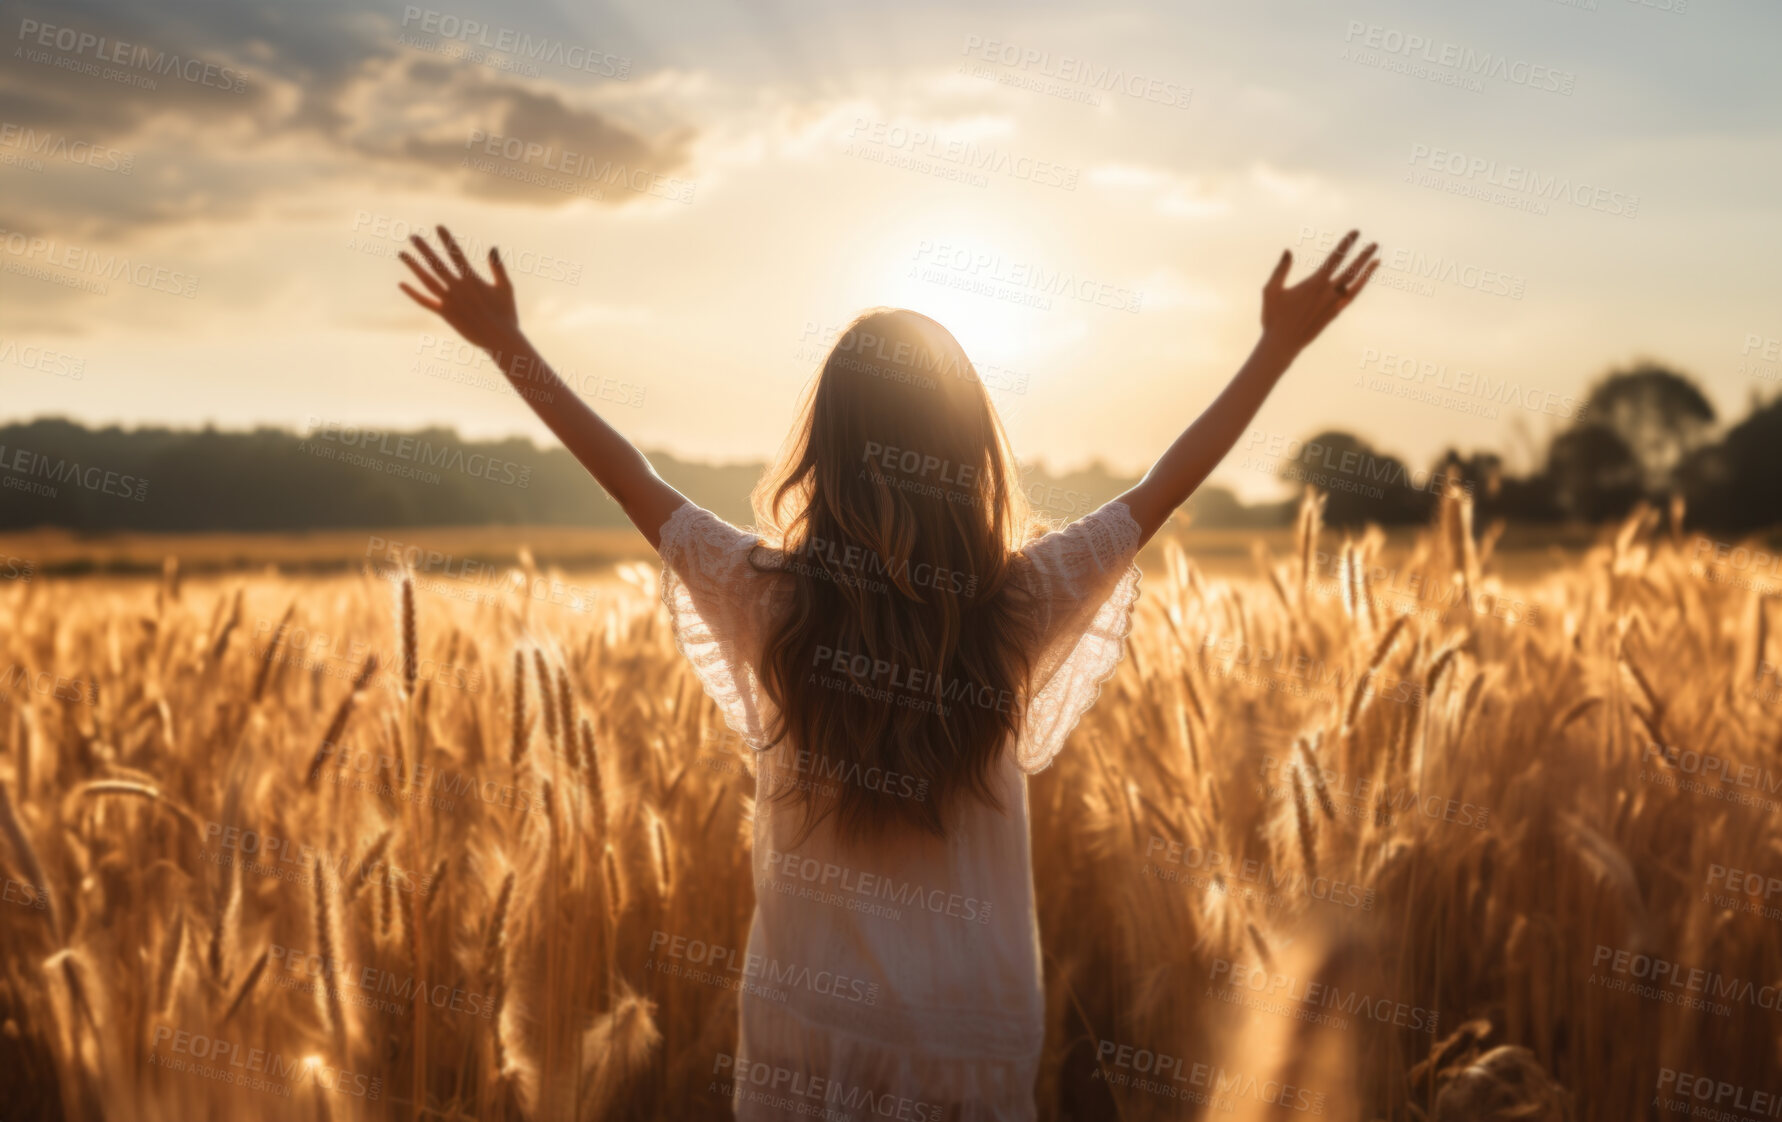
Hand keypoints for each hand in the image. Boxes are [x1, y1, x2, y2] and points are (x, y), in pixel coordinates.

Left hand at [398, 225, 520, 352]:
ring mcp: (449, 301)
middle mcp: (458, 288)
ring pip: (427, 280)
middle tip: (413, 237)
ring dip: (414, 266)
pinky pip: (425, 302)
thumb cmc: (506, 313)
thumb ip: (498, 267)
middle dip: (424, 249)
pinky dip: (413, 293)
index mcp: (472, 279)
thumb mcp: (505, 288)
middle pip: (436, 264)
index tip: (439, 227)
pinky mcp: (445, 314)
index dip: (447, 240)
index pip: (456, 254)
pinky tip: (401, 284)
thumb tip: (493, 248)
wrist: (499, 339)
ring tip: (402, 254)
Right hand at [1259, 229, 1378, 355]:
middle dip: (1363, 255)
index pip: (1335, 258)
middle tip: (1375, 244)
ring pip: (1356, 284)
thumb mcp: (1271, 290)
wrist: (1283, 345)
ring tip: (1377, 261)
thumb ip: (1281, 269)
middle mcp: (1328, 293)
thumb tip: (1288, 251)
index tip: (1356, 233)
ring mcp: (1334, 304)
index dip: (1346, 244)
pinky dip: (1359, 287)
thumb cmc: (1274, 317)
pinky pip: (1351, 297)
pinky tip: (1361, 281)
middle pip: (1351, 270)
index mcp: (1314, 283)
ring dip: (1367, 271)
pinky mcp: (1335, 314)